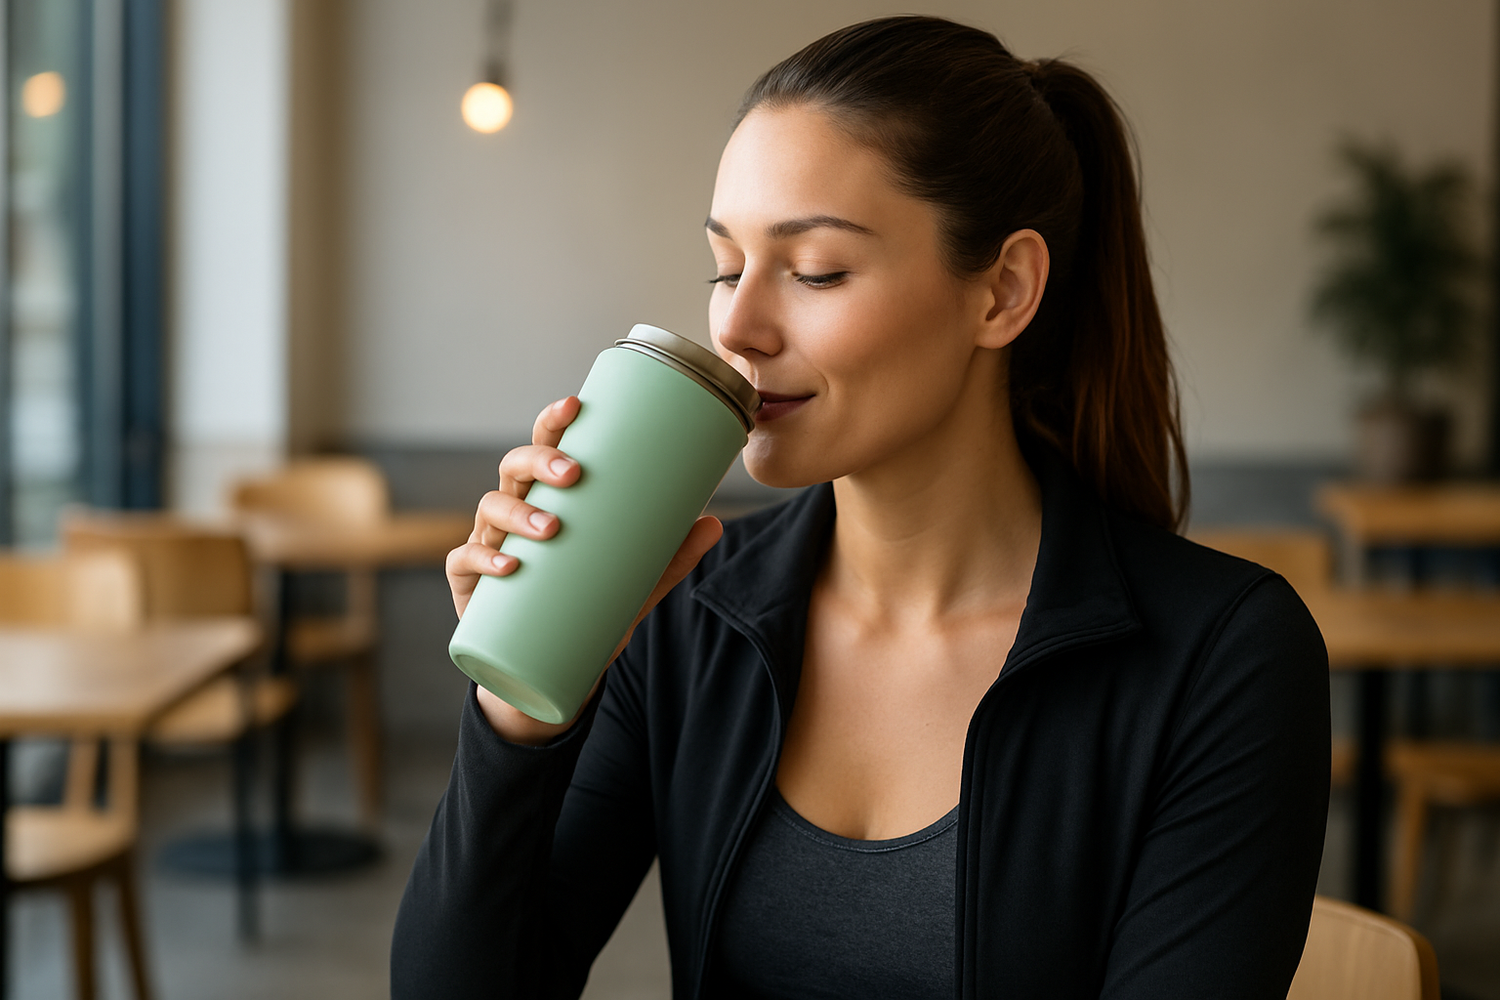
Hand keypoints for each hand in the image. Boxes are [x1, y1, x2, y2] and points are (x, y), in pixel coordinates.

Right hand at [445, 396, 723, 743]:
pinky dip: (485, 558)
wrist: (547, 664)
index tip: (574, 405)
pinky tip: (510, 564)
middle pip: (513, 468)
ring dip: (518, 511)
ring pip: (489, 507)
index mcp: (547, 496)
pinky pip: (466, 560)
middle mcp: (513, 511)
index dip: (553, 422)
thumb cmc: (585, 604)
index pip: (545, 446)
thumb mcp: (635, 582)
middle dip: (539, 461)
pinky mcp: (470, 580)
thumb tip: (714, 523)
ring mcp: (487, 542)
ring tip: (551, 527)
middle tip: (572, 473)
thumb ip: (670, 556)